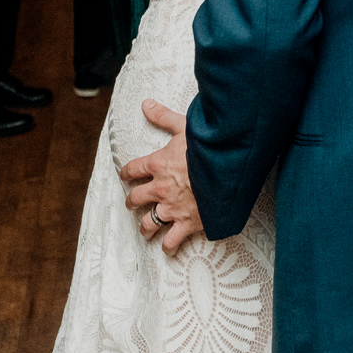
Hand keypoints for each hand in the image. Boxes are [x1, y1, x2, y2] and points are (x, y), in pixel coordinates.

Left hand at [119, 100, 204, 253]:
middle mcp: (160, 189)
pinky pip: (171, 241)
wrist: (226, 170)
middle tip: (132, 203)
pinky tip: (166, 248)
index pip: (133, 170)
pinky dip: (168, 246)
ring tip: (145, 229)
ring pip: (148, 223)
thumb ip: (163, 116)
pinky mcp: (186, 223)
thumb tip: (146, 104)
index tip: (126, 176)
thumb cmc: (207, 147)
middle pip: (136, 199)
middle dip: (132, 202)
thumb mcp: (184, 125)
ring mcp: (172, 208)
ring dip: (145, 227)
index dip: (128, 173)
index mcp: (157, 164)